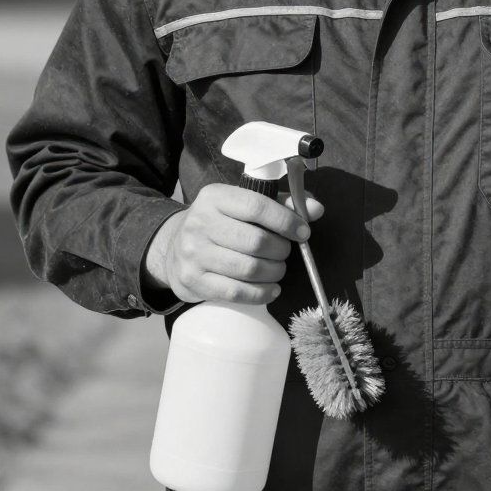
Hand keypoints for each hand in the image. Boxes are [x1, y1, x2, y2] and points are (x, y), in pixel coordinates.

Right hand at [142, 184, 324, 304]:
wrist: (174, 247)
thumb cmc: (221, 222)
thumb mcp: (244, 205)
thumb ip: (282, 204)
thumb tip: (316, 209)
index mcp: (215, 196)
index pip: (257, 206)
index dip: (286, 221)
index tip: (303, 232)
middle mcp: (200, 222)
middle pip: (255, 241)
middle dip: (280, 250)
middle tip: (285, 253)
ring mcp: (194, 253)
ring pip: (247, 268)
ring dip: (273, 272)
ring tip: (278, 270)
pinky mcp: (193, 280)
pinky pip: (235, 292)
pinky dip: (260, 293)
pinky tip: (271, 289)